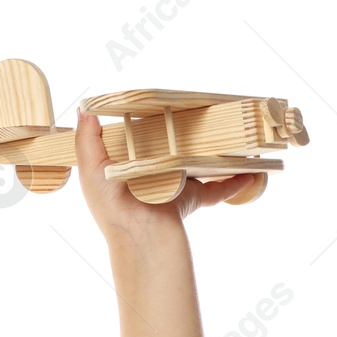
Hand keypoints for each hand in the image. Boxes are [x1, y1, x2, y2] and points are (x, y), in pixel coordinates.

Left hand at [73, 108, 260, 234]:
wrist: (140, 234)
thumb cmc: (112, 204)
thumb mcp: (92, 170)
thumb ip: (87, 140)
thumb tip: (84, 109)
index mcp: (130, 167)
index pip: (140, 140)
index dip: (151, 123)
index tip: (165, 103)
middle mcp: (153, 175)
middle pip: (174, 149)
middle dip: (188, 134)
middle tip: (203, 113)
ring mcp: (176, 187)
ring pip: (200, 165)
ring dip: (217, 153)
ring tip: (231, 136)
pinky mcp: (194, 198)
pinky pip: (218, 189)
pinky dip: (236, 182)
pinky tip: (252, 171)